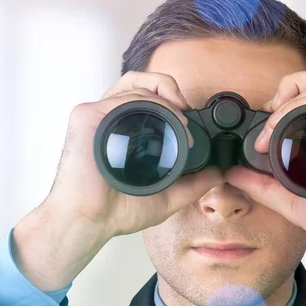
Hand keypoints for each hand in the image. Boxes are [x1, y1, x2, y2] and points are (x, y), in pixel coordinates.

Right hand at [13, 72, 224, 290]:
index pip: (145, 99)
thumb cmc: (116, 211)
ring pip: (134, 84)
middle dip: (169, 88)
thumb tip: (219, 174)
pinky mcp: (87, 116)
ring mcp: (97, 116)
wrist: (90, 222)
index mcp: (122, 131)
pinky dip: (149, 101)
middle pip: (139, 83)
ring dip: (164, 96)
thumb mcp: (166, 196)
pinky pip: (122, 96)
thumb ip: (193, 184)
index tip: (190, 122)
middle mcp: (109, 120)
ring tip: (182, 118)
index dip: (171, 100)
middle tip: (187, 111)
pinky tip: (168, 117)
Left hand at [224, 68, 305, 246]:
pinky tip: (288, 125)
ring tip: (273, 123)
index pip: (304, 97)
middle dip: (284, 90)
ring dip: (291, 96)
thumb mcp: (287, 198)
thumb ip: (259, 185)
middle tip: (268, 117)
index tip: (262, 127)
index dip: (279, 101)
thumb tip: (232, 173)